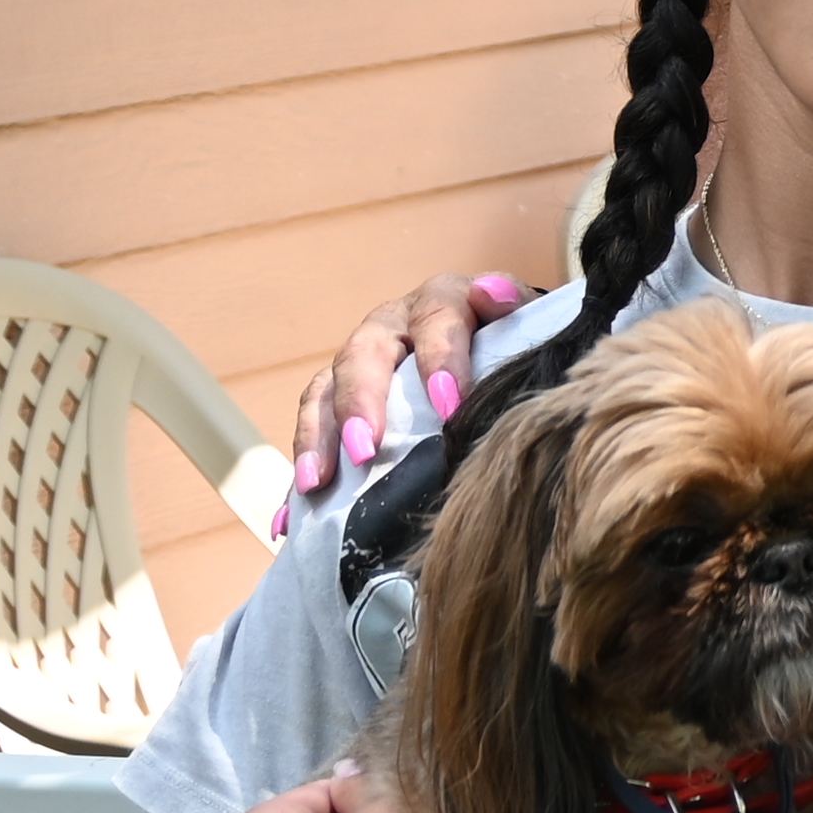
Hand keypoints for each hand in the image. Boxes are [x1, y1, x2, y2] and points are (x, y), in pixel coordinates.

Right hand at [286, 271, 531, 519]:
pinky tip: (291, 516)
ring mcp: (360, 362)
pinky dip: (303, 471)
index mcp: (442, 302)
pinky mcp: (339, 397)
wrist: (497, 338)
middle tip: (365, 448)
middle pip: (364, 355)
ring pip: (325, 390)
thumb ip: (514, 313)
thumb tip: (499, 296)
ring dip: (317, 438)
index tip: (450, 407)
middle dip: (361, 402)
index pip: (438, 321)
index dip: (442, 360)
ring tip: (315, 483)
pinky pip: (312, 430)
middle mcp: (393, 325)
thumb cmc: (512, 338)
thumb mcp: (521, 319)